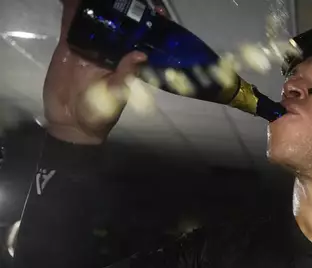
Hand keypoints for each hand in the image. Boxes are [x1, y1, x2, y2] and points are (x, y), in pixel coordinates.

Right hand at [43, 0, 146, 144]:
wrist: (70, 122)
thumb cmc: (100, 112)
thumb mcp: (116, 94)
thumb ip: (125, 75)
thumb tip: (140, 55)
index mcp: (124, 62)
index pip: (136, 40)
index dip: (143, 26)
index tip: (154, 10)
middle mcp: (109, 52)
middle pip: (115, 26)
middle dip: (118, 12)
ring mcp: (88, 47)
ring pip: (93, 22)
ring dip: (94, 8)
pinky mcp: (69, 47)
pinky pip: (71, 26)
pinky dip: (72, 12)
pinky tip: (73, 0)